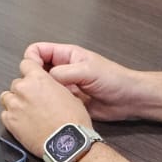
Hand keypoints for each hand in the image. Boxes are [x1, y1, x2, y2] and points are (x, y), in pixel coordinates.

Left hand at [0, 54, 91, 152]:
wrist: (67, 144)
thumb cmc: (72, 122)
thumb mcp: (70, 95)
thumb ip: (53, 86)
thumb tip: (50, 87)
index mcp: (39, 79)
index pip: (26, 64)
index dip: (29, 70)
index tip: (30, 76)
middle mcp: (24, 89)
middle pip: (16, 83)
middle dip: (24, 91)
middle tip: (34, 101)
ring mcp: (14, 105)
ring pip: (7, 97)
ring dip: (15, 102)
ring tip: (27, 112)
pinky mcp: (9, 121)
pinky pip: (4, 114)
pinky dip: (11, 117)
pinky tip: (23, 122)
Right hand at [25, 41, 145, 122]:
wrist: (130, 100)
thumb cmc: (113, 79)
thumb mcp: (88, 70)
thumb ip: (64, 72)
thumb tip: (44, 79)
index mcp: (65, 55)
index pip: (37, 50)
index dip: (31, 59)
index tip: (33, 73)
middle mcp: (62, 69)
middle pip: (36, 69)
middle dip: (33, 79)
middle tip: (38, 90)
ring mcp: (64, 86)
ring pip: (42, 87)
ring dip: (41, 94)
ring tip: (45, 102)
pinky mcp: (67, 101)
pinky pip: (52, 101)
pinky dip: (49, 105)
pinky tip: (52, 110)